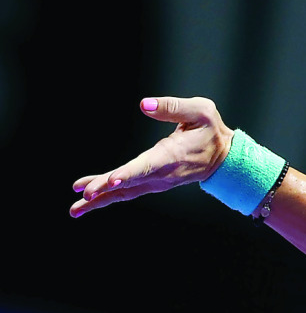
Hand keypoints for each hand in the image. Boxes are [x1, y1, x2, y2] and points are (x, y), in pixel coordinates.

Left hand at [70, 96, 233, 217]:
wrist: (223, 159)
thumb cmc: (211, 131)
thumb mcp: (201, 110)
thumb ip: (173, 106)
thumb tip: (144, 104)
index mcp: (173, 154)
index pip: (148, 165)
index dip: (129, 173)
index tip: (111, 181)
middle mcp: (163, 173)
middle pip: (131, 182)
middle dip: (107, 188)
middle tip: (85, 194)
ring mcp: (158, 181)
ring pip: (126, 192)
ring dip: (101, 199)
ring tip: (76, 208)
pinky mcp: (153, 184)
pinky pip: (128, 192)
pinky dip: (108, 196)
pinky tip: (89, 198)